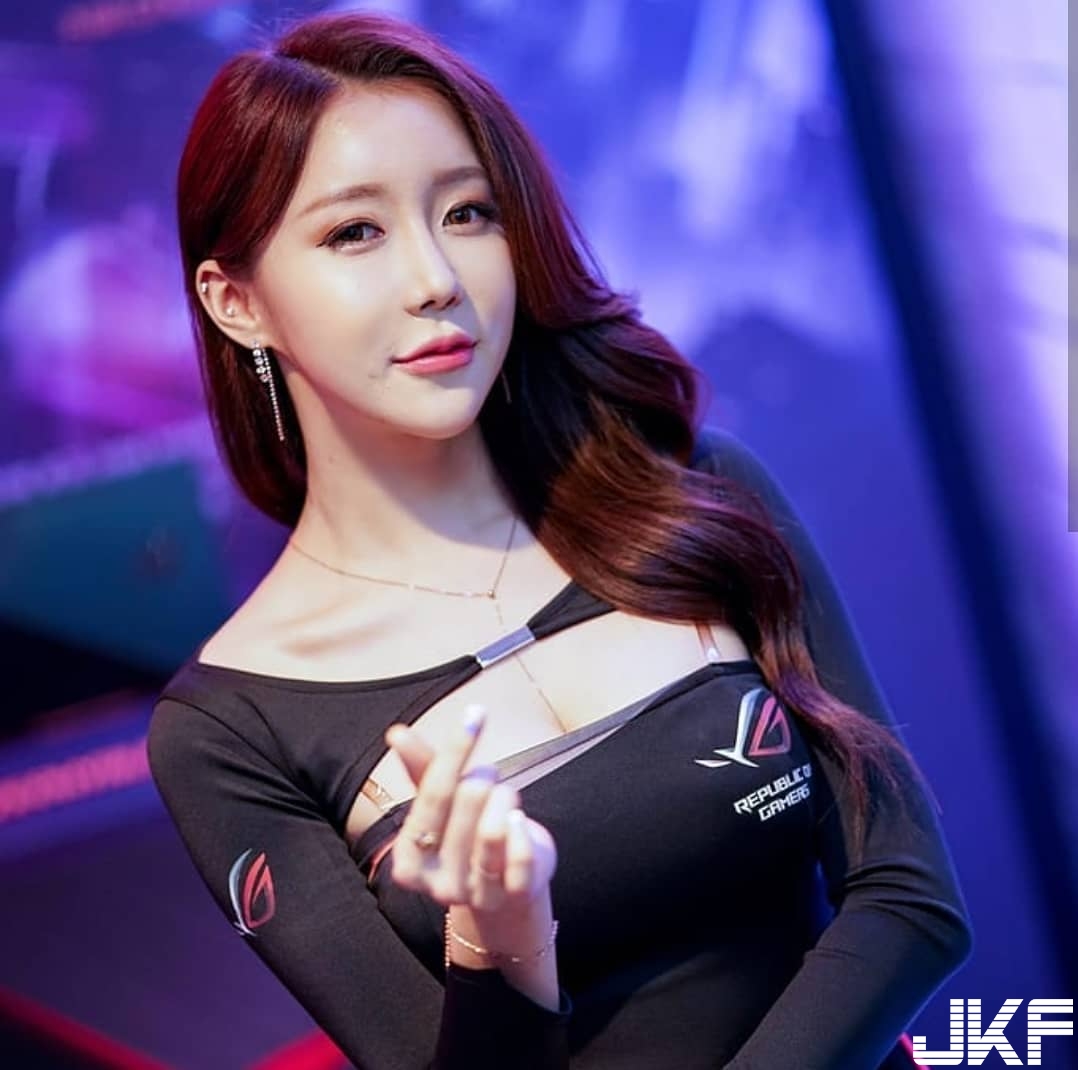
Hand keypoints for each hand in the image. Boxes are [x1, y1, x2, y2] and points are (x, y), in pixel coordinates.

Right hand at [384, 705, 556, 912]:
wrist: (509, 882)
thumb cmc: (467, 833)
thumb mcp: (443, 803)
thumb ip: (423, 769)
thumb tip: (396, 732)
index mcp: (408, 860)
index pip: (432, 793)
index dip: (456, 750)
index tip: (475, 715)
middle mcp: (437, 885)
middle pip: (465, 803)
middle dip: (483, 777)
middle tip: (490, 774)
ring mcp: (475, 896)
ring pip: (493, 830)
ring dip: (504, 797)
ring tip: (505, 792)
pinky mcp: (512, 898)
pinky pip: (521, 856)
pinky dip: (522, 829)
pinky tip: (519, 819)